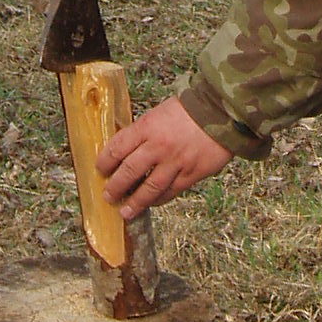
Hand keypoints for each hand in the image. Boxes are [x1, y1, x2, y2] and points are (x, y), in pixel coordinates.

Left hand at [99, 94, 233, 214]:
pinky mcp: (191, 173)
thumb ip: (143, 132)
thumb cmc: (188, 110)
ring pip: (149, 188)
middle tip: (108, 195)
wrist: (220, 112)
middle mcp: (158, 146)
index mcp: (147, 127)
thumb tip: (126, 151)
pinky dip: (159, 200)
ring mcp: (175, 162)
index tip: (100, 169)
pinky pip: (170, 192)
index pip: (117, 148)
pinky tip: (152, 203)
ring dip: (135, 202)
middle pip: (129, 172)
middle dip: (115, 186)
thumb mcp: (159, 113)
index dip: (104, 162)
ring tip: (125, 212)